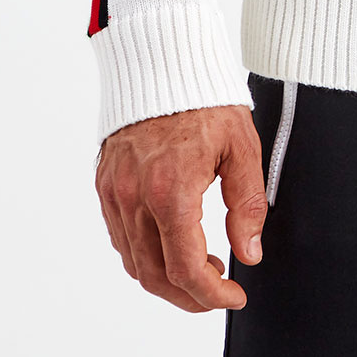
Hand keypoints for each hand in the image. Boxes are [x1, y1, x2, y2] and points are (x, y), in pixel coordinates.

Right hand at [95, 103, 266, 312]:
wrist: (161, 60)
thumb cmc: (204, 98)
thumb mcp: (242, 147)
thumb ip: (247, 205)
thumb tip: (250, 252)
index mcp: (171, 190)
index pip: (186, 269)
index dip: (212, 295)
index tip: (235, 295)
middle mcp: (135, 197)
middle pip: (155, 276)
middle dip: (190, 296)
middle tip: (218, 289)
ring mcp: (115, 193)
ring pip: (134, 263)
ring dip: (167, 278)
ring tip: (202, 265)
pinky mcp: (106, 185)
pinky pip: (121, 238)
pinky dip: (145, 255)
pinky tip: (173, 242)